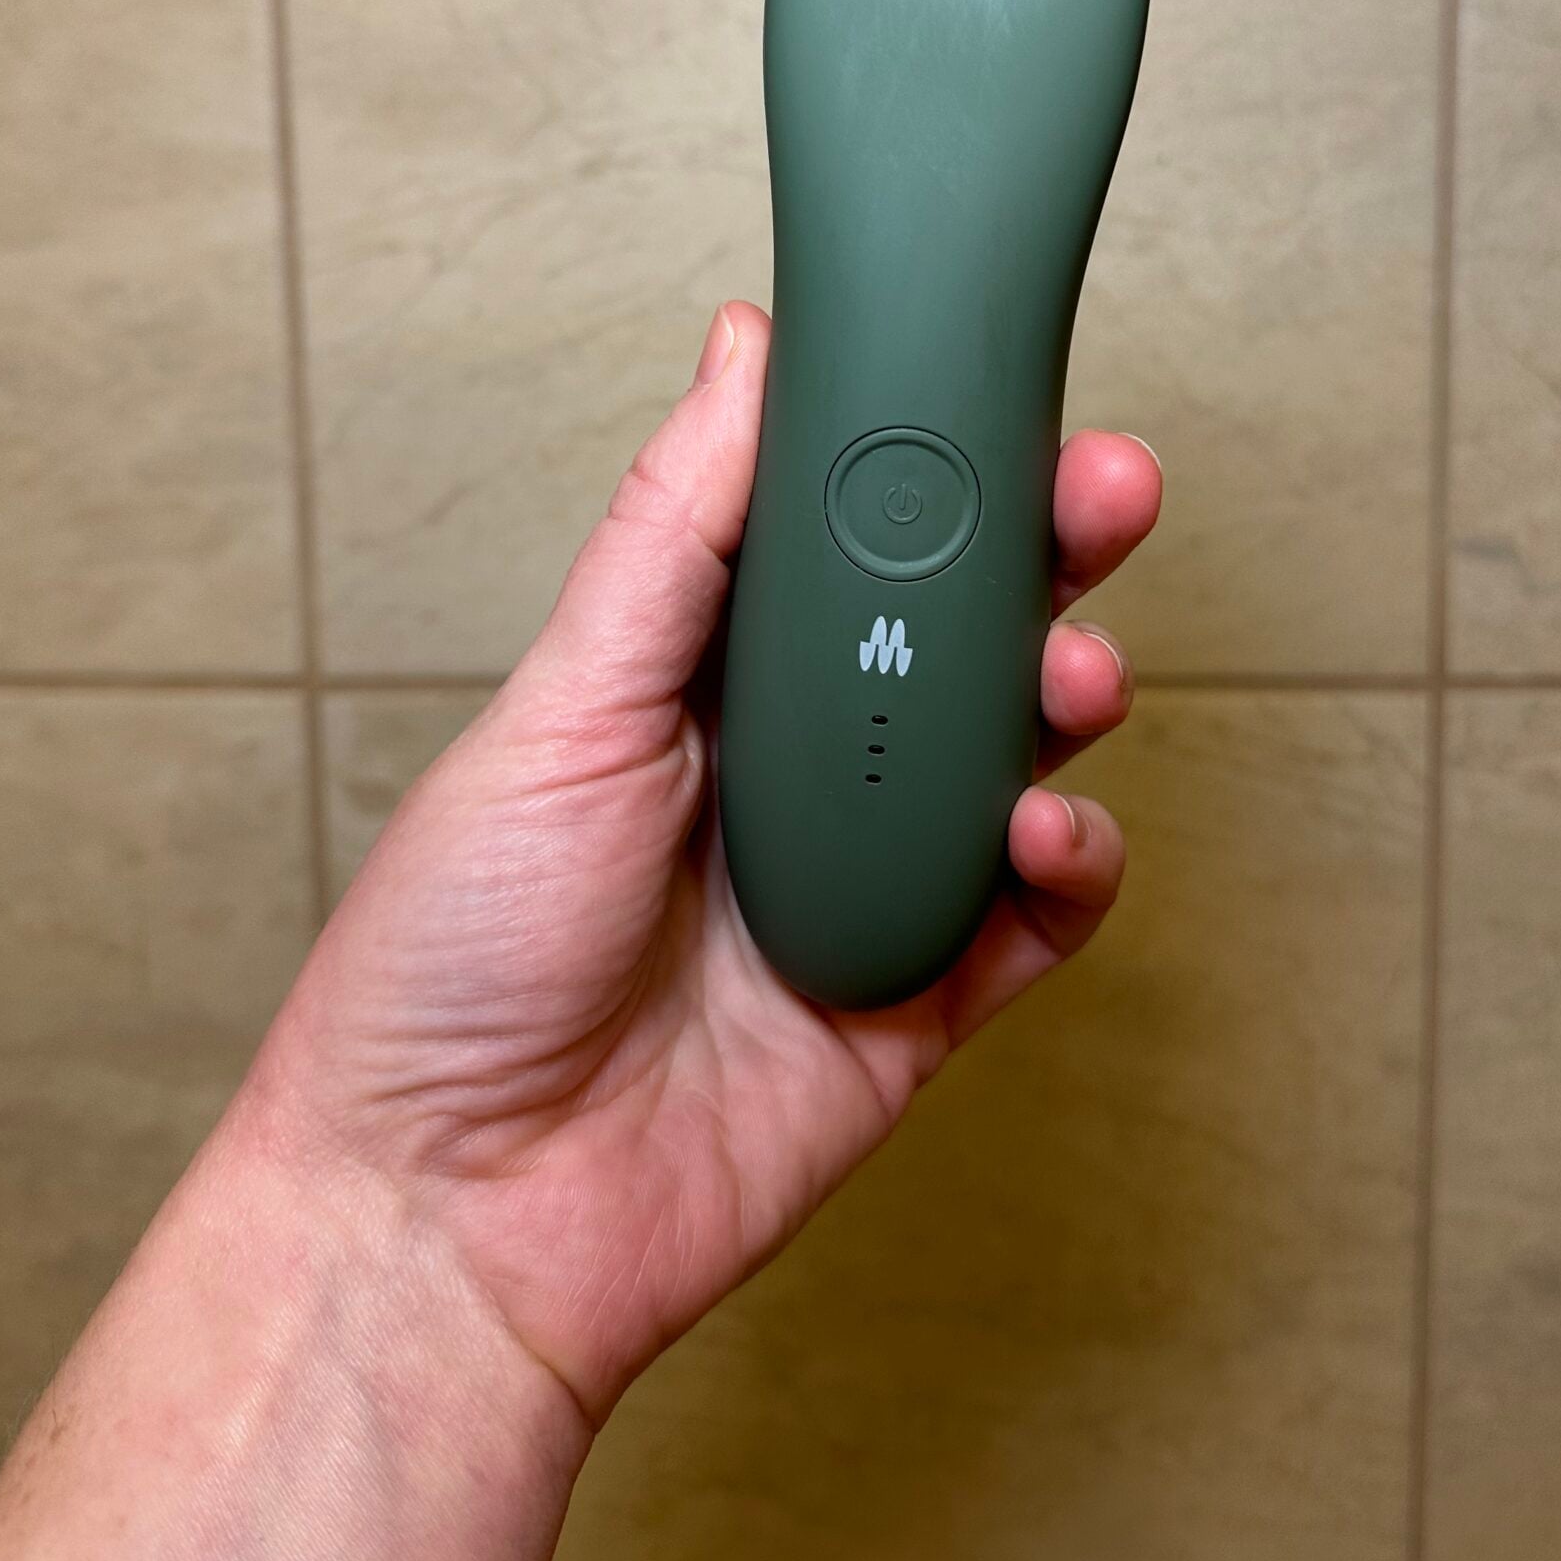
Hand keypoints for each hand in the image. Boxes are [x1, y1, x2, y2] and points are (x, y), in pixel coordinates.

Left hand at [253, 301, 1160, 1432]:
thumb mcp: (566, 702)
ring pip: (1016, 754)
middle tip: (1106, 493)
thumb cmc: (458, 953)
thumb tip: (745, 346)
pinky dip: (1073, 863)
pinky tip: (1045, 833)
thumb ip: (680, 532)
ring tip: (1069, 679)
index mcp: (702, 674)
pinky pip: (1042, 915)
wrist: (455, 1214)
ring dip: (1068, 694)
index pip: (847, 534)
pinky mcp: (922, 1000)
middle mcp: (796, 763)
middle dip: (1045, 552)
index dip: (933, 460)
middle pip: (957, 628)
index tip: (1004, 388)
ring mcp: (867, 879)